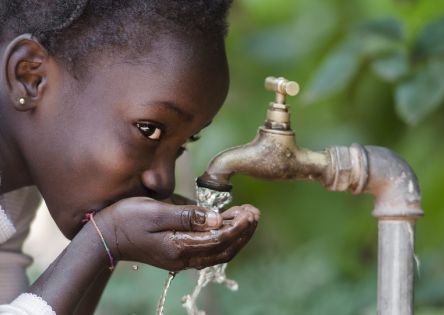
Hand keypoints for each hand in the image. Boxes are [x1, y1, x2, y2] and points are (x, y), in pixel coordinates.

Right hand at [93, 197, 258, 270]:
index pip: (220, 239)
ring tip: (247, 217)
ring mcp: (181, 258)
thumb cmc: (127, 219)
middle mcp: (184, 257)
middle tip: (255, 213)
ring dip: (236, 236)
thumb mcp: (156, 211)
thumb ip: (188, 215)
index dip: (239, 226)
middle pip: (224, 250)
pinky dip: (224, 239)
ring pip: (219, 252)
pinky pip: (209, 250)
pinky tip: (228, 224)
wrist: (105, 236)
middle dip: (243, 232)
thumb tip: (217, 219)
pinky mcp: (178, 253)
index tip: (251, 212)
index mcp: (179, 247)